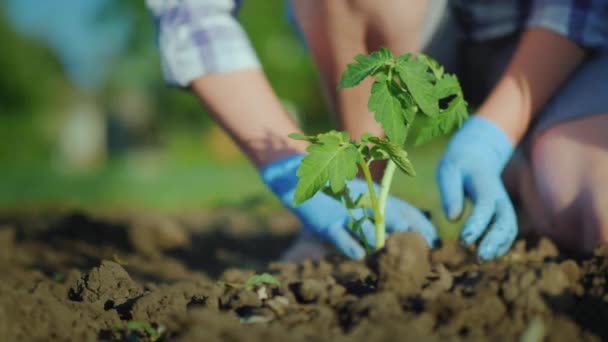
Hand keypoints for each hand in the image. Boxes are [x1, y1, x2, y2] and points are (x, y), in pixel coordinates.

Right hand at [261, 154, 438, 259]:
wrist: (295, 175)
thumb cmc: (330, 192)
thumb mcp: (356, 199)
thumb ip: (377, 211)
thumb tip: (401, 232)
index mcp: (375, 196)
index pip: (407, 209)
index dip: (422, 225)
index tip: (434, 242)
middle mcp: (364, 202)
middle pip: (395, 216)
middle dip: (411, 234)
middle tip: (423, 250)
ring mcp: (345, 211)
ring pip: (371, 227)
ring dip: (386, 242)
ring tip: (397, 255)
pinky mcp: (326, 221)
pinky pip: (341, 235)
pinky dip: (351, 245)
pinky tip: (361, 255)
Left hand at [437, 116, 516, 260]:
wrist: (478, 153)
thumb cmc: (458, 163)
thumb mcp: (448, 171)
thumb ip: (450, 193)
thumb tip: (452, 218)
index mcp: (485, 183)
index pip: (484, 206)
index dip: (476, 224)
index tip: (464, 241)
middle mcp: (499, 197)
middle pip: (504, 221)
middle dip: (494, 241)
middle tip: (479, 257)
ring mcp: (504, 205)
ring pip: (509, 229)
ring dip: (498, 246)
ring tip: (481, 260)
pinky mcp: (502, 213)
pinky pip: (507, 231)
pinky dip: (500, 245)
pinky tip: (486, 255)